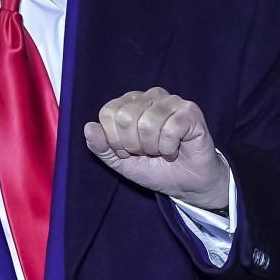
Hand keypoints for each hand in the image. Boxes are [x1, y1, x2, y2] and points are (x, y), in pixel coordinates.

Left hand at [83, 87, 228, 209]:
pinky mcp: (190, 111)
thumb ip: (100, 146)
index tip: (128, 151)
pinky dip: (169, 148)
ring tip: (161, 151)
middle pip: (125, 118)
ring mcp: (172, 101)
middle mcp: (150, 95)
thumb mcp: (119, 161)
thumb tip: (88, 128)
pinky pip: (170, 129)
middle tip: (146, 152)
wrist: (186, 184)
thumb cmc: (153, 168)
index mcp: (129, 102)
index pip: (107, 113)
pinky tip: (174, 149)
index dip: (115, 140)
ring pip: (147, 124)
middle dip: (133, 145)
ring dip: (152, 148)